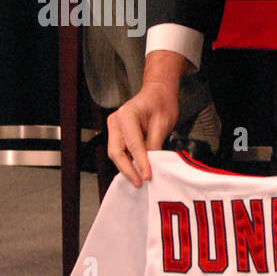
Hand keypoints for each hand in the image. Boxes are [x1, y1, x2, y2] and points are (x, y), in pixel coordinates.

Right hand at [107, 51, 185, 186]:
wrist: (157, 92)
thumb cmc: (161, 103)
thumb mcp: (163, 123)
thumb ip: (154, 144)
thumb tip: (151, 165)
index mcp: (127, 115)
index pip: (133, 144)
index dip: (140, 162)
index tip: (148, 176)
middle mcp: (115, 121)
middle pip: (116, 151)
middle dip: (127, 169)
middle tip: (140, 183)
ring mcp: (114, 127)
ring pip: (115, 153)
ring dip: (126, 167)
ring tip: (139, 180)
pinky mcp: (117, 133)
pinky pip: (119, 151)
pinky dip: (127, 162)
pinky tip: (136, 171)